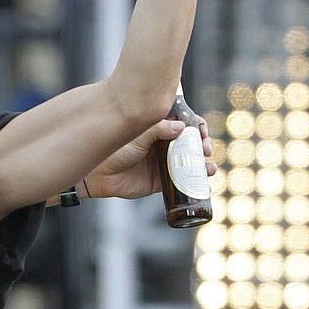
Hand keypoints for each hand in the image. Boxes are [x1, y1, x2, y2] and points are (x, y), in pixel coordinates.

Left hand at [82, 118, 214, 200]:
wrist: (100, 175)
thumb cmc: (115, 149)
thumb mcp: (137, 135)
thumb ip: (158, 129)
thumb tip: (181, 127)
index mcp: (159, 128)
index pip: (185, 123)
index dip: (197, 126)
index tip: (202, 131)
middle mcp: (165, 144)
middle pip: (193, 143)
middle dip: (204, 145)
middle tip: (205, 149)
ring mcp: (165, 163)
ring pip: (192, 162)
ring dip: (205, 164)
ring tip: (208, 168)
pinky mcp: (163, 181)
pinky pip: (184, 182)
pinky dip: (197, 184)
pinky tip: (206, 185)